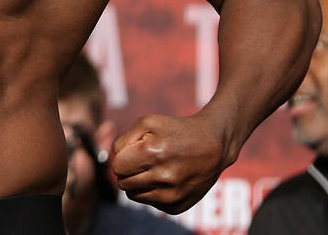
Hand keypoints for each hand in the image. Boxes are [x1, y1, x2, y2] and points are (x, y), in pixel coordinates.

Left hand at [111, 112, 234, 213]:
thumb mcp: (148, 122)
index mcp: (153, 154)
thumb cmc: (177, 130)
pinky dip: (152, 192)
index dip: (122, 158)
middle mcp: (163, 177)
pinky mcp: (178, 206)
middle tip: (141, 161)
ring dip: (137, 182)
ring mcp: (172, 195)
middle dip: (127, 171)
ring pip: (133, 195)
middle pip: (123, 183)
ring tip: (152, 169)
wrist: (214, 145)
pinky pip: (150, 202)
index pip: (117, 167)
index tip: (133, 152)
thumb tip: (114, 159)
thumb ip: (124, 139)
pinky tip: (165, 179)